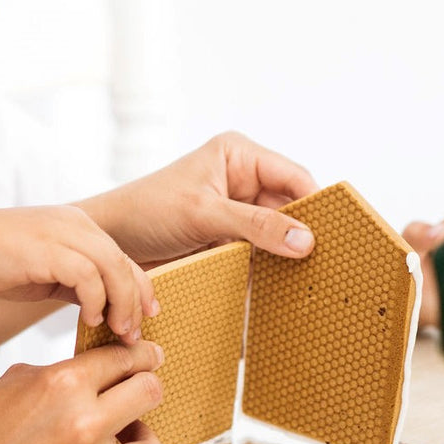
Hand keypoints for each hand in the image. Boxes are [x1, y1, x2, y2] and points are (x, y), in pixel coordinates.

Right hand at [0, 205, 157, 339]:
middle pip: (124, 262)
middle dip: (136, 301)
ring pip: (112, 267)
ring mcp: (62, 232)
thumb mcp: (45, 270)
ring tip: (117, 332)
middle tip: (134, 335)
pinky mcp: (47, 248)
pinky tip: (89, 320)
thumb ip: (74, 282)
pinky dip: (95, 300)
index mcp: (78, 226)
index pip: (122, 257)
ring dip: (121, 304)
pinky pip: (87, 276)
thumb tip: (103, 309)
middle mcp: (76, 223)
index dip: (139, 289)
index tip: (144, 319)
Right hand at [0, 340, 198, 443]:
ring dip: (145, 441)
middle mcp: (86, 424)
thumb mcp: (21, 376)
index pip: (127, 358)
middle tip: (136, 394)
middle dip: (144, 389)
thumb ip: (69, 368)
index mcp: (66, 383)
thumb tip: (108, 363)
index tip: (148, 358)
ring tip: (129, 441)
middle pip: (150, 392)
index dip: (142, 355)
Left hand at [82, 131, 318, 265]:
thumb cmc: (146, 211)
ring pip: (276, 234)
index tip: (335, 235)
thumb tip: (305, 240)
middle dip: (302, 234)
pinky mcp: (226, 238)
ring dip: (286, 255)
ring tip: (310, 280)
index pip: (293, 177)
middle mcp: (241, 178)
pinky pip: (258, 253)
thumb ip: (255, 226)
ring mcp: (235, 210)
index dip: (315, 205)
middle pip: (289, 208)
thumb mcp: (204, 215)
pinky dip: (267, 268)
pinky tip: (280, 287)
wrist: (107, 242)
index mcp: (238, 155)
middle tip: (327, 264)